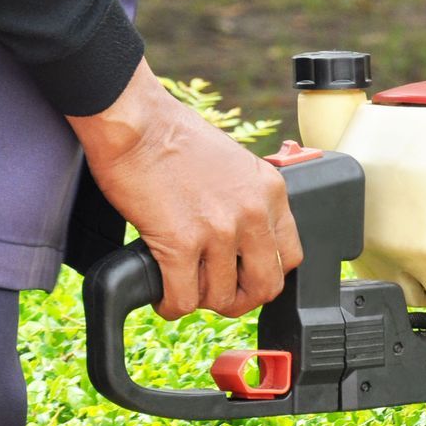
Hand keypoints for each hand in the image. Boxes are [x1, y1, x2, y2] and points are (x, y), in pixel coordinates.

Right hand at [67, 61, 303, 319]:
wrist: (135, 120)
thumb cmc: (172, 135)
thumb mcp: (235, 164)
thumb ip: (247, 199)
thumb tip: (243, 236)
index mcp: (271, 192)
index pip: (290, 256)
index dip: (267, 274)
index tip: (247, 276)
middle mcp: (253, 213)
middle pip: (266, 285)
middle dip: (241, 299)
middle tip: (219, 295)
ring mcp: (219, 230)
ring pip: (221, 297)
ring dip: (200, 300)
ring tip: (184, 289)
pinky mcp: (181, 242)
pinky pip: (184, 298)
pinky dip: (171, 305)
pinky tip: (162, 296)